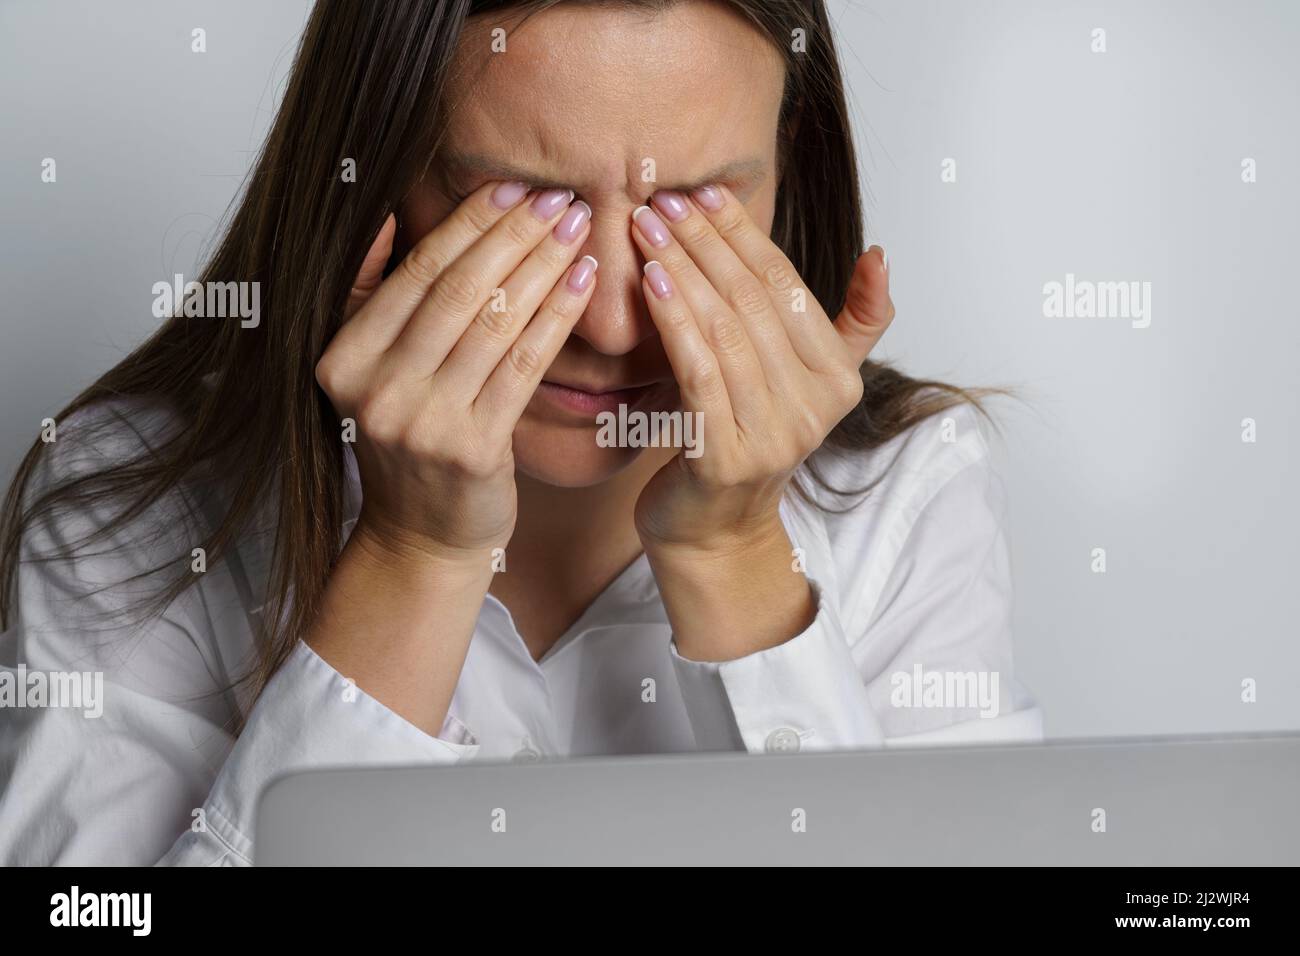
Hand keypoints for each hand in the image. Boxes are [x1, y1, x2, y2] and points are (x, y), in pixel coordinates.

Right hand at [315, 183, 595, 562]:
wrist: (423, 537)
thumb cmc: (411, 444)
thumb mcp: (368, 371)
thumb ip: (370, 296)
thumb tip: (386, 213)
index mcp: (342, 357)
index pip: (416, 272)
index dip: (469, 223)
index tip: (514, 186)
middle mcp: (374, 387)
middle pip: (456, 290)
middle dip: (515, 234)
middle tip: (560, 197)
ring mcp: (421, 421)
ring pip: (493, 322)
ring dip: (542, 266)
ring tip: (579, 227)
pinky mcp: (472, 448)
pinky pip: (523, 365)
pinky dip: (556, 317)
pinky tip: (583, 283)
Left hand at [628, 185, 894, 558]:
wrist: (711, 529)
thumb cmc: (744, 440)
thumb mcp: (807, 383)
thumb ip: (851, 323)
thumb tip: (880, 255)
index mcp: (838, 381)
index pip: (788, 287)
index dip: (744, 234)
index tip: (703, 193)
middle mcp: (814, 408)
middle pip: (753, 302)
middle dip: (704, 243)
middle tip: (662, 200)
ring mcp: (773, 435)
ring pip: (725, 330)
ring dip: (681, 270)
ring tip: (645, 228)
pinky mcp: (726, 456)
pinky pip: (697, 370)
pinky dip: (674, 319)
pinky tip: (650, 281)